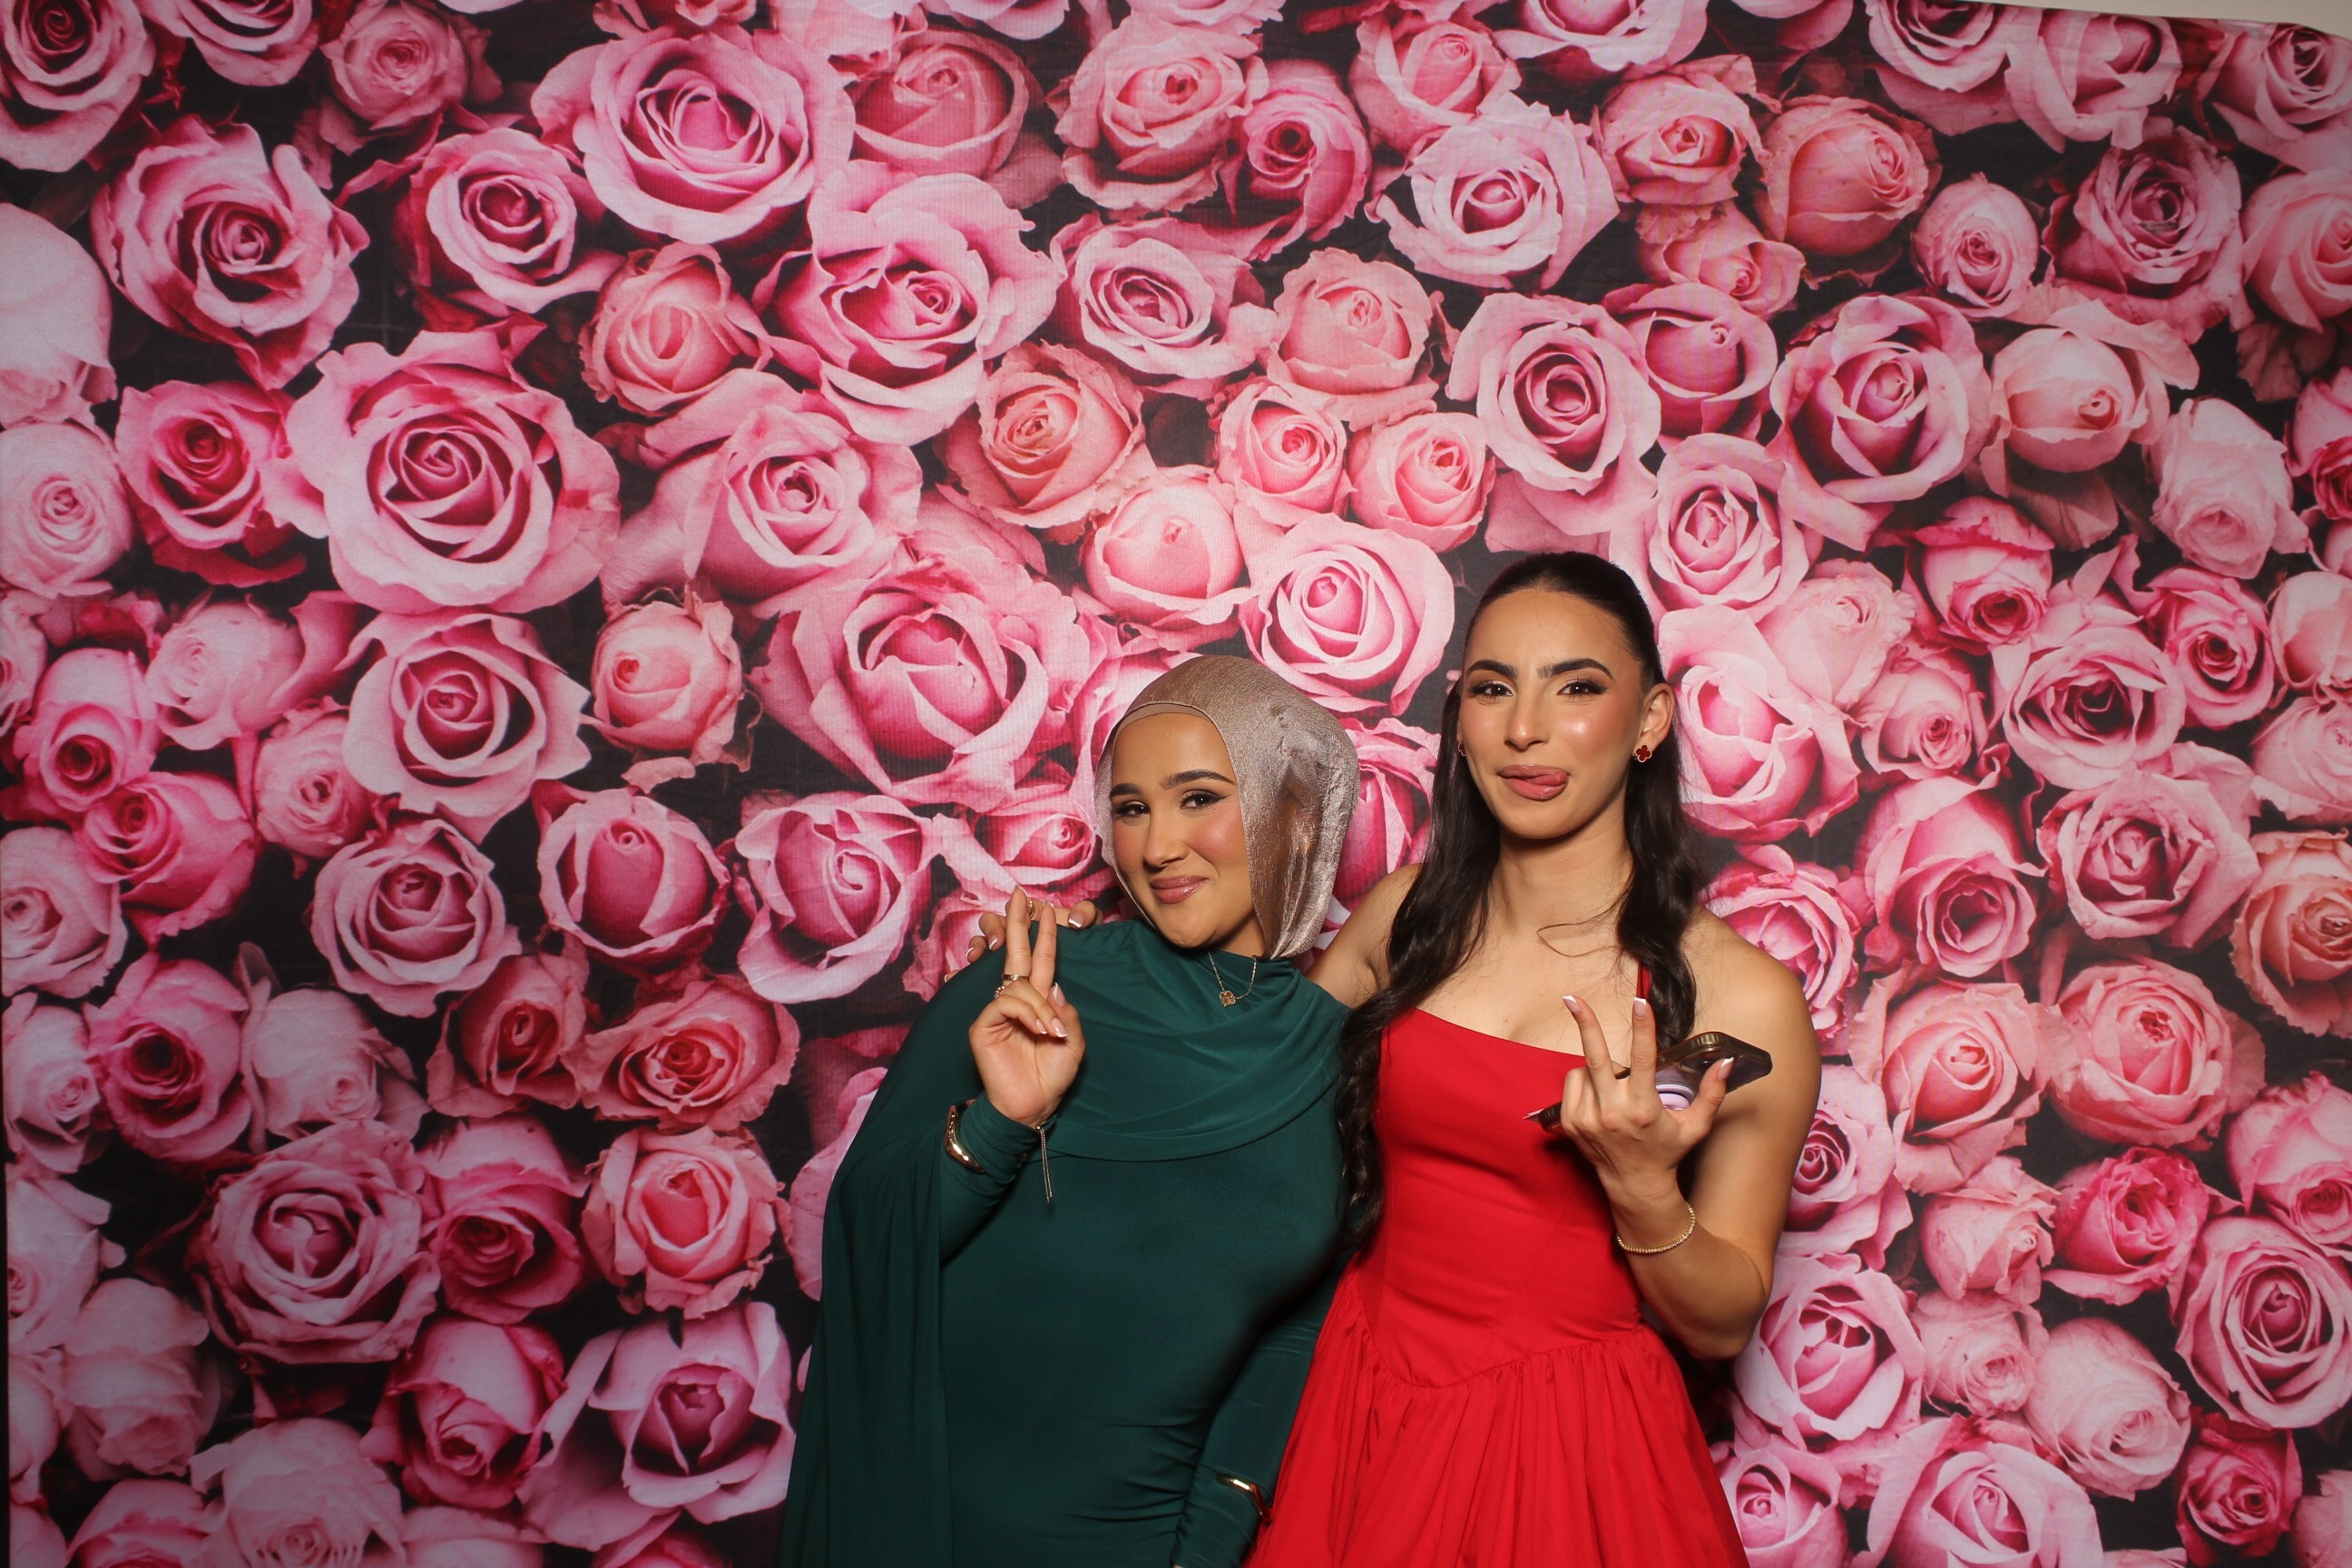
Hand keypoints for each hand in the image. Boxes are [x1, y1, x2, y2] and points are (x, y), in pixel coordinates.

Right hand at [968, 890, 1086, 1127]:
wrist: (1032, 1107)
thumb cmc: (1051, 1076)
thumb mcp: (1073, 1042)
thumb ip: (1065, 1011)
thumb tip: (1052, 983)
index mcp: (1038, 1002)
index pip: (1039, 960)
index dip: (1042, 934)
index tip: (1043, 908)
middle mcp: (1016, 1001)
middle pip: (1016, 954)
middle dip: (1019, 924)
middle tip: (1020, 896)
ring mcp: (997, 1012)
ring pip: (1019, 985)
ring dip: (1041, 1006)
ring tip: (1052, 1032)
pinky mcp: (984, 1025)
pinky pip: (1007, 1003)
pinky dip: (1028, 1013)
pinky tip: (1040, 1031)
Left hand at [1541, 994, 1731, 1211]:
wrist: (1634, 1185)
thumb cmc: (1668, 1151)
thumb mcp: (1696, 1127)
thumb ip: (1712, 1094)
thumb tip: (1726, 1062)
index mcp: (1643, 1110)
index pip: (1642, 1060)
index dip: (1643, 1028)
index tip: (1640, 1001)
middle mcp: (1612, 1113)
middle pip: (1596, 1057)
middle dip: (1586, 1024)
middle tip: (1573, 998)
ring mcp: (1587, 1119)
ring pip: (1585, 1069)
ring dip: (1598, 1067)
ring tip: (1616, 1088)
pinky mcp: (1570, 1123)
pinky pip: (1572, 1083)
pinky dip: (1584, 1080)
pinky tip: (1599, 1096)